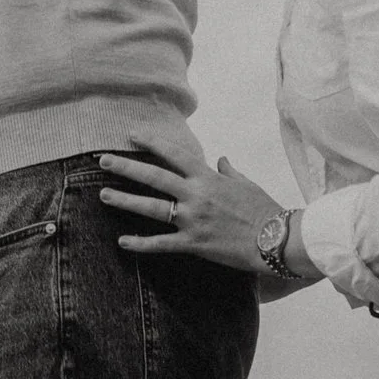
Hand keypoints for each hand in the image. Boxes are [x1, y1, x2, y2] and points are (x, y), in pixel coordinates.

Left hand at [98, 143, 290, 273]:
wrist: (276, 239)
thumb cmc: (263, 209)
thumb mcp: (245, 183)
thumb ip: (228, 171)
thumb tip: (221, 159)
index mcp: (207, 177)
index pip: (173, 153)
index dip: (151, 142)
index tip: (132, 134)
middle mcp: (196, 195)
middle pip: (154, 177)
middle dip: (126, 167)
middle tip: (103, 161)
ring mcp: (193, 219)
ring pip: (152, 207)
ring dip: (125, 200)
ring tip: (103, 194)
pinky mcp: (194, 244)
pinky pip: (162, 244)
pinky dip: (141, 243)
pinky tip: (122, 241)